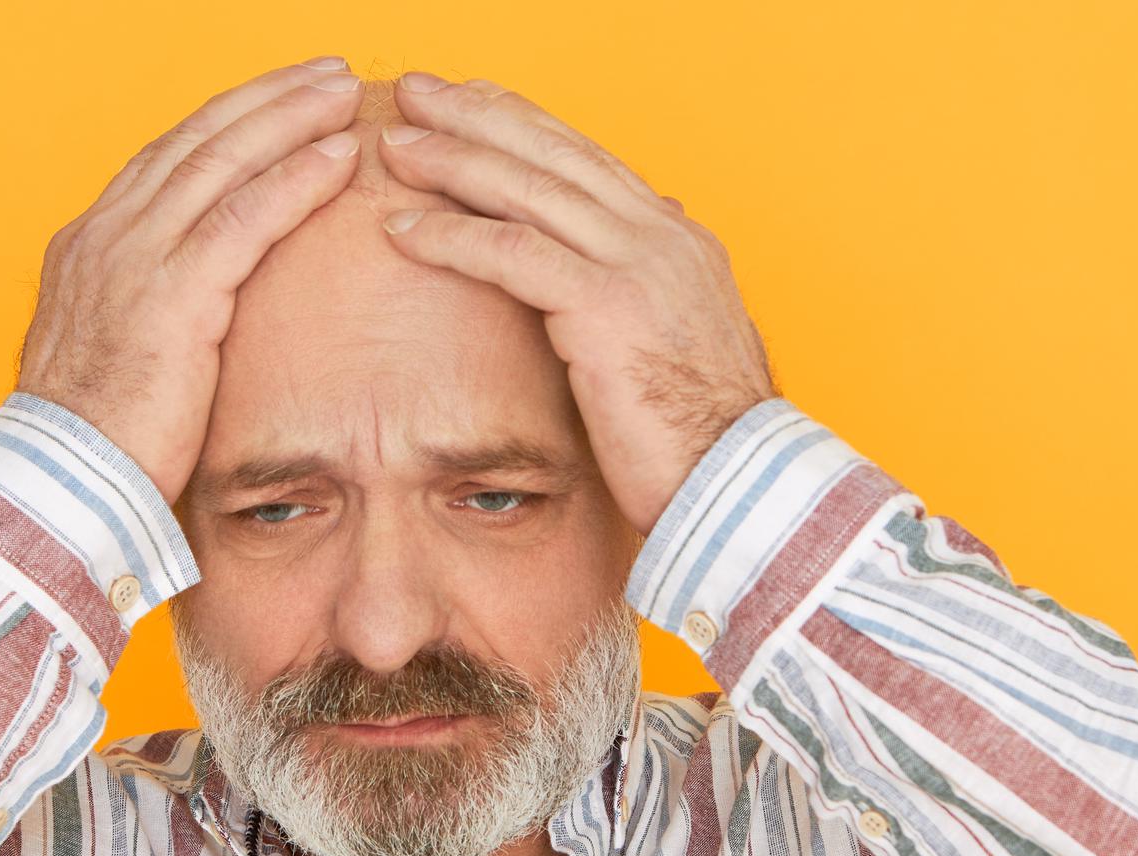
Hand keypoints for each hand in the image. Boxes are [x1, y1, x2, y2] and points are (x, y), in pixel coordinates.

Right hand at [16, 59, 365, 503]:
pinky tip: (337, 157)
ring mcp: (136, 259)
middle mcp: (107, 236)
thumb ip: (147, 315)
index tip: (274, 103)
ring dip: (289, 119)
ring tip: (340, 95)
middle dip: (265, 100)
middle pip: (196, 140)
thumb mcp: (112, 357)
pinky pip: (246, 217)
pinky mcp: (174, 295)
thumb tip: (188, 318)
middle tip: (321, 74)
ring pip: (223, 161)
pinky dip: (296, 179)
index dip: (225, 124)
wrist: (61, 485)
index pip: (166, 162)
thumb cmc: (93, 441)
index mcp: (89, 247)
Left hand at [374, 74, 776, 531]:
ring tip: (397, 145)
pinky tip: (404, 230)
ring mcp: (637, 265)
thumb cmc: (703, 438)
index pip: (588, 161)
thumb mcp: (678, 346)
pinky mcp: (606, 308)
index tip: (471, 103)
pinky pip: (512, 255)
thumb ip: (653, 291)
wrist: (741, 482)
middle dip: (478, 117)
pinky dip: (453, 237)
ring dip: (454, 161)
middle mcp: (662, 236)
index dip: (524, 125)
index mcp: (678, 241)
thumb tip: (644, 254)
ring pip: (529, 190)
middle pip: (554, 155)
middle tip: (418, 91)